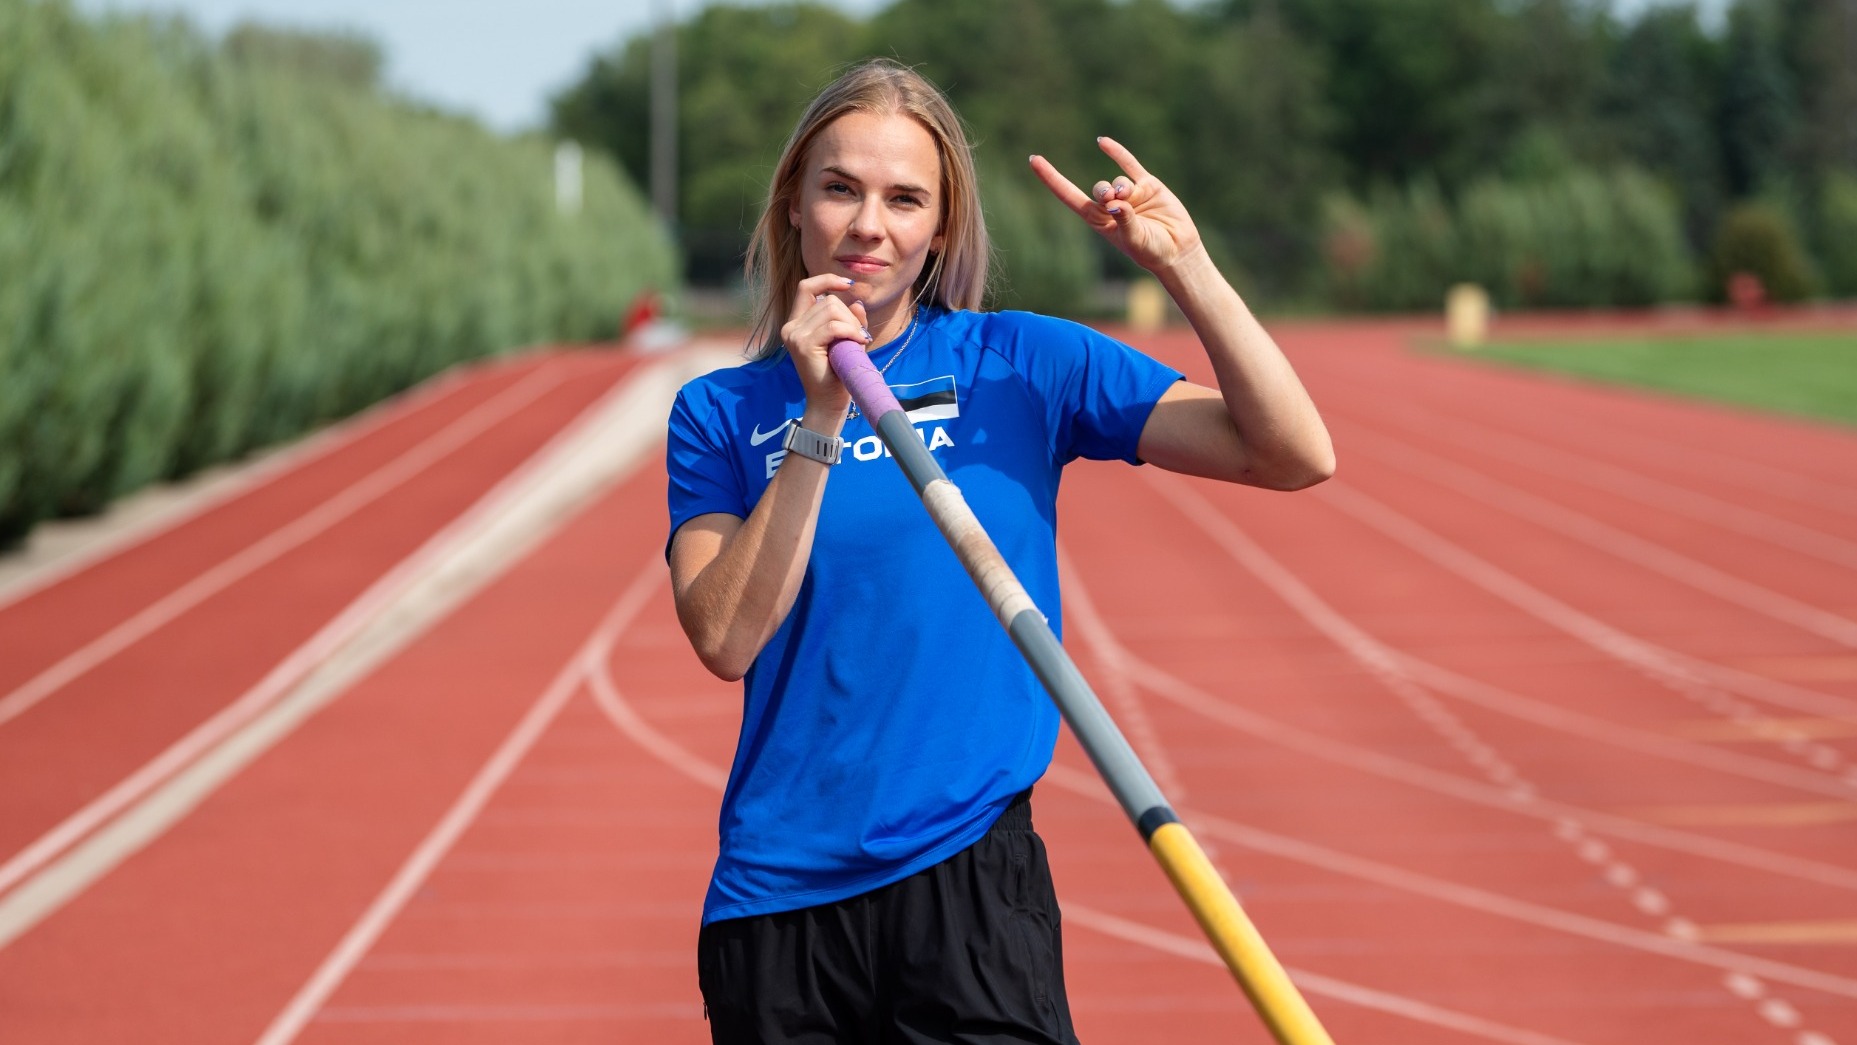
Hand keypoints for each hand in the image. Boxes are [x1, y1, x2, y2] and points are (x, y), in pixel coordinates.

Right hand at [781, 274, 870, 415]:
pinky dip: (851, 331)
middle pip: (827, 301)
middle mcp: (790, 327)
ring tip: (857, 342)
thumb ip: (850, 321)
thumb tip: (857, 302)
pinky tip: (859, 342)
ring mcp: (794, 335)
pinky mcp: (803, 345)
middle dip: (850, 316)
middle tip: (859, 337)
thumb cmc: (838, 374)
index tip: (849, 284)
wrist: (829, 403)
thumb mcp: (847, 341)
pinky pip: (833, 326)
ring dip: (852, 325)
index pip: (806, 287)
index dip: (827, 280)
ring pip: (832, 310)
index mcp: (796, 323)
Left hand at [1029, 137, 1203, 274]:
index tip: (1033, 159)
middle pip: (1098, 189)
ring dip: (1121, 187)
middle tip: (1111, 199)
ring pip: (1117, 180)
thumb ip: (1125, 221)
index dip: (1052, 179)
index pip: (1070, 196)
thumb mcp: (1136, 239)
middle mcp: (1111, 206)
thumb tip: (1115, 203)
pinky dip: (1116, 152)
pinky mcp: (1148, 186)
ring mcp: (1129, 194)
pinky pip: (1129, 164)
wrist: (1178, 250)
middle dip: (1103, 191)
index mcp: (1099, 222)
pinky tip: (1101, 142)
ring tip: (1130, 197)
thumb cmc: (1152, 251)